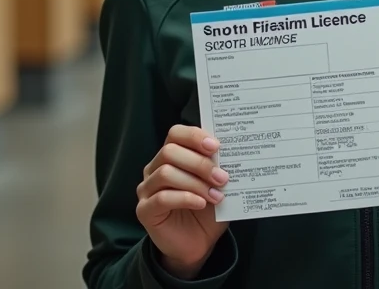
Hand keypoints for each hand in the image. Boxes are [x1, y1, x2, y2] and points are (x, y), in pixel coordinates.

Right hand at [136, 125, 230, 278]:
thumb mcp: (216, 186)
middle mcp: (154, 169)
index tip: (216, 147)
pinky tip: (201, 203)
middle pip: (170, 152)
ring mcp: (146, 189)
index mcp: (171, 156)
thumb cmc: (207, 210)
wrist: (198, 244)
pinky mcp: (144, 210)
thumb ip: (219, 169)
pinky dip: (185, 198)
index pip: (176, 134)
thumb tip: (234, 153)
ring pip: (166, 173)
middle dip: (199, 163)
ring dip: (195, 183)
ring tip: (216, 195)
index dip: (194, 136)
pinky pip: (162, 198)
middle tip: (222, 177)